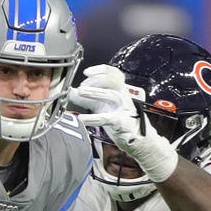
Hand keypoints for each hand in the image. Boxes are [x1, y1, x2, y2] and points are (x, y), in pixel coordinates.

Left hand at [70, 65, 177, 182]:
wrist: (138, 140)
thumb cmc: (120, 122)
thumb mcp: (104, 107)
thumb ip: (88, 100)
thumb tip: (71, 93)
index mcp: (120, 91)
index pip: (114, 74)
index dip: (101, 70)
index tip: (87, 72)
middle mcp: (123, 97)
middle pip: (114, 81)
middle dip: (96, 80)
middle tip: (82, 85)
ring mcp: (123, 110)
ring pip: (112, 95)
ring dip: (94, 92)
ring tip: (80, 92)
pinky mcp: (121, 123)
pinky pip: (106, 119)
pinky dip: (92, 118)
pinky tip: (81, 119)